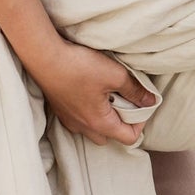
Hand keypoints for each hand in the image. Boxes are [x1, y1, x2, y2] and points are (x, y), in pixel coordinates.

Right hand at [31, 39, 154, 144]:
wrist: (44, 57)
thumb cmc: (79, 66)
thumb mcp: (116, 75)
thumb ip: (136, 90)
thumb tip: (151, 100)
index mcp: (99, 123)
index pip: (129, 138)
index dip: (141, 123)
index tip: (142, 104)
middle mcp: (82, 127)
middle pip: (110, 136)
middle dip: (122, 123)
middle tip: (125, 101)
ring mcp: (68, 119)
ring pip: (93, 129)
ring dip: (104, 118)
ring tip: (107, 95)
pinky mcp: (59, 109)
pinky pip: (79, 119)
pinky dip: (89, 111)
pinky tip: (90, 92)